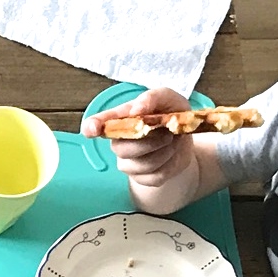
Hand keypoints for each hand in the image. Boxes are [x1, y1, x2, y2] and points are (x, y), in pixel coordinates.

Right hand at [82, 87, 198, 188]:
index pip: (97, 125)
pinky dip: (170, 164)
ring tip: (171, 141)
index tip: (92, 130)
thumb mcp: (168, 98)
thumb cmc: (170, 114)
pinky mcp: (142, 178)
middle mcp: (118, 143)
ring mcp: (128, 163)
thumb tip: (137, 110)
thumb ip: (153, 98)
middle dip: (149, 142)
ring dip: (164, 152)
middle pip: (123, 150)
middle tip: (168, 132)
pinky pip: (155, 176)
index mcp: (120, 120)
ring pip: (142, 165)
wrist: (185, 137)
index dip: (92, 127)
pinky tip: (170, 155)